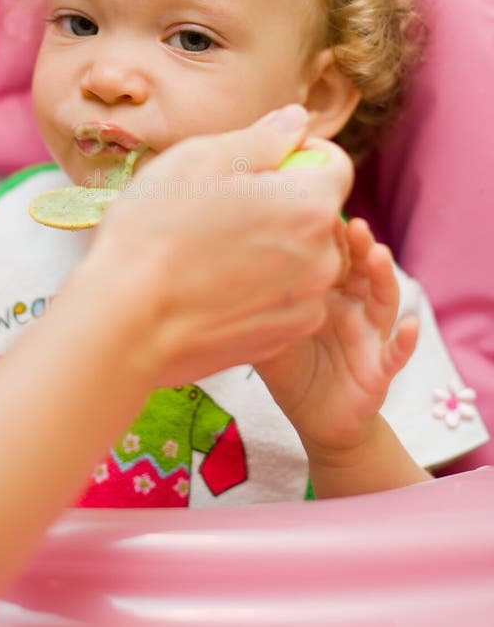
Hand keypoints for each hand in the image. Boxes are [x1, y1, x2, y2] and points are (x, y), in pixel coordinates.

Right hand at [85, 105, 353, 387]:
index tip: (261, 164)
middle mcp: (322, 258)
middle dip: (284, 204)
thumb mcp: (200, 161)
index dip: (300, 154)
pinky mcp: (284, 339)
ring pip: (303, 258)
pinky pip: (287, 299)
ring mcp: (306, 305)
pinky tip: (215, 287)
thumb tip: (296, 121)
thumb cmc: (155, 235)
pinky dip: (262, 289)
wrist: (125, 326)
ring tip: (213, 252)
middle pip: (318, 214)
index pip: (335, 163)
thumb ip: (262, 138)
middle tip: (224, 210)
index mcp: (308, 205)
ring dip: (274, 248)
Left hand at [255, 218, 418, 453]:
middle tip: (351, 223)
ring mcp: (369, 334)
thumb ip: (255, 308)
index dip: (328, 235)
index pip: (331, 255)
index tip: (316, 209)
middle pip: (360, 267)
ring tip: (379, 255)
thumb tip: (217, 273)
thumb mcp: (267, 335)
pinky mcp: (380, 367)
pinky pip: (396, 352)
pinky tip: (410, 326)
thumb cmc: (290, 369)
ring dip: (383, 276)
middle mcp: (352, 305)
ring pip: (382, 299)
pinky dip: (405, 340)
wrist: (314, 419)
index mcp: (326, 292)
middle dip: (358, 244)